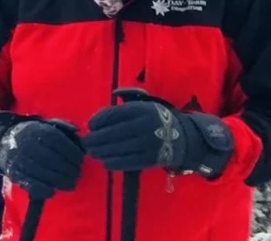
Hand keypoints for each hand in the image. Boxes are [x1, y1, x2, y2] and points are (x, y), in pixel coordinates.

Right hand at [0, 116, 82, 199]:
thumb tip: (77, 130)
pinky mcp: (14, 173)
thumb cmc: (32, 135)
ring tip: (71, 184)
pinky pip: (31, 184)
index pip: (58, 142)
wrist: (2, 142)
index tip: (81, 160)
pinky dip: (44, 189)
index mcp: (36, 131)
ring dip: (60, 180)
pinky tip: (53, 190)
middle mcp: (27, 144)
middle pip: (52, 158)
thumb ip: (62, 126)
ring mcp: (19, 159)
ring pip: (43, 172)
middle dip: (69, 168)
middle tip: (78, 173)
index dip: (72, 153)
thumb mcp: (45, 125)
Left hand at [83, 101, 232, 175]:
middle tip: (87, 142)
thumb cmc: (156, 120)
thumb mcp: (143, 106)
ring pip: (119, 148)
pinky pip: (128, 162)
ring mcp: (149, 144)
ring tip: (93, 152)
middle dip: (96, 138)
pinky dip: (114, 163)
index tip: (90, 125)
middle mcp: (146, 126)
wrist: (184, 138)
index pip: (115, 114)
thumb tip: (96, 118)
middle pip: (114, 133)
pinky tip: (105, 162)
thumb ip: (122, 108)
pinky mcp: (151, 159)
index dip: (99, 120)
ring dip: (102, 151)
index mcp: (143, 110)